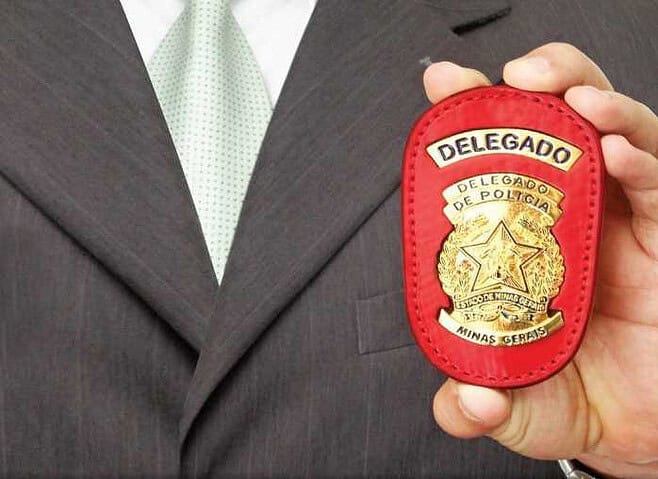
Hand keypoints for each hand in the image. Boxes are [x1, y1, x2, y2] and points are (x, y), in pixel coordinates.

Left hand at [424, 43, 657, 478]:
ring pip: (615, 135)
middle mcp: (569, 219)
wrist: (640, 426)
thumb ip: (479, 407)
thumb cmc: (570, 397)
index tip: (443, 87)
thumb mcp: (516, 408)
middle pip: (555, 128)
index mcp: (519, 240)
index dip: (470, 122)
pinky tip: (617, 150)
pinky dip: (640, 160)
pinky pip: (657, 185)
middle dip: (535, 87)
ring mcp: (621, 222)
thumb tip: (464, 406)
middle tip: (511, 75)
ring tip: (573, 99)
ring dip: (595, 105)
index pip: (493, 164)